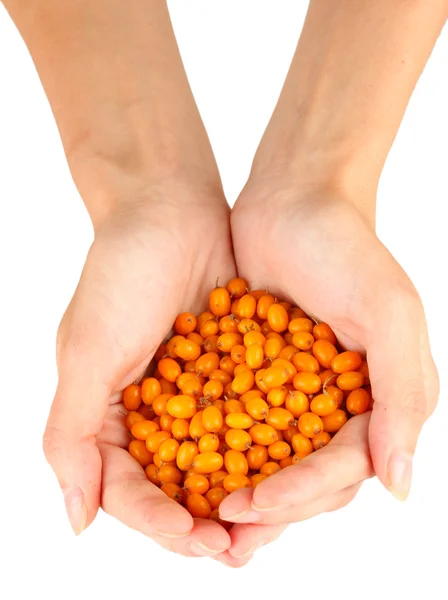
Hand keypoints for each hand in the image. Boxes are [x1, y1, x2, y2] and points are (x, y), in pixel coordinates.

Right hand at [43, 178, 238, 557]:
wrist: (168, 209)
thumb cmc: (119, 274)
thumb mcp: (85, 352)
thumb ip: (72, 435)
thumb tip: (75, 521)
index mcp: (107, 416)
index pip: (128, 487)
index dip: (156, 521)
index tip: (195, 539)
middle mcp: (150, 412)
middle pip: (176, 485)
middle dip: (204, 520)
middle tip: (237, 551)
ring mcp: (194, 393)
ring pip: (218, 460)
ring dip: (240, 494)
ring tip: (268, 525)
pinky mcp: (231, 369)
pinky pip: (250, 417)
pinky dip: (266, 445)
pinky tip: (291, 466)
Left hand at [222, 178, 437, 539]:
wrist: (294, 200)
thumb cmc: (347, 249)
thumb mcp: (387, 314)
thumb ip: (400, 395)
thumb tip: (400, 485)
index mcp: (381, 398)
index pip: (345, 467)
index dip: (302, 492)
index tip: (253, 504)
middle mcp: (344, 404)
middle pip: (309, 474)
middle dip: (269, 503)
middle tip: (222, 523)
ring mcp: (300, 390)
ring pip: (272, 457)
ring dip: (242, 486)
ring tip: (202, 513)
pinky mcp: (262, 372)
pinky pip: (242, 420)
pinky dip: (219, 445)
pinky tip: (186, 463)